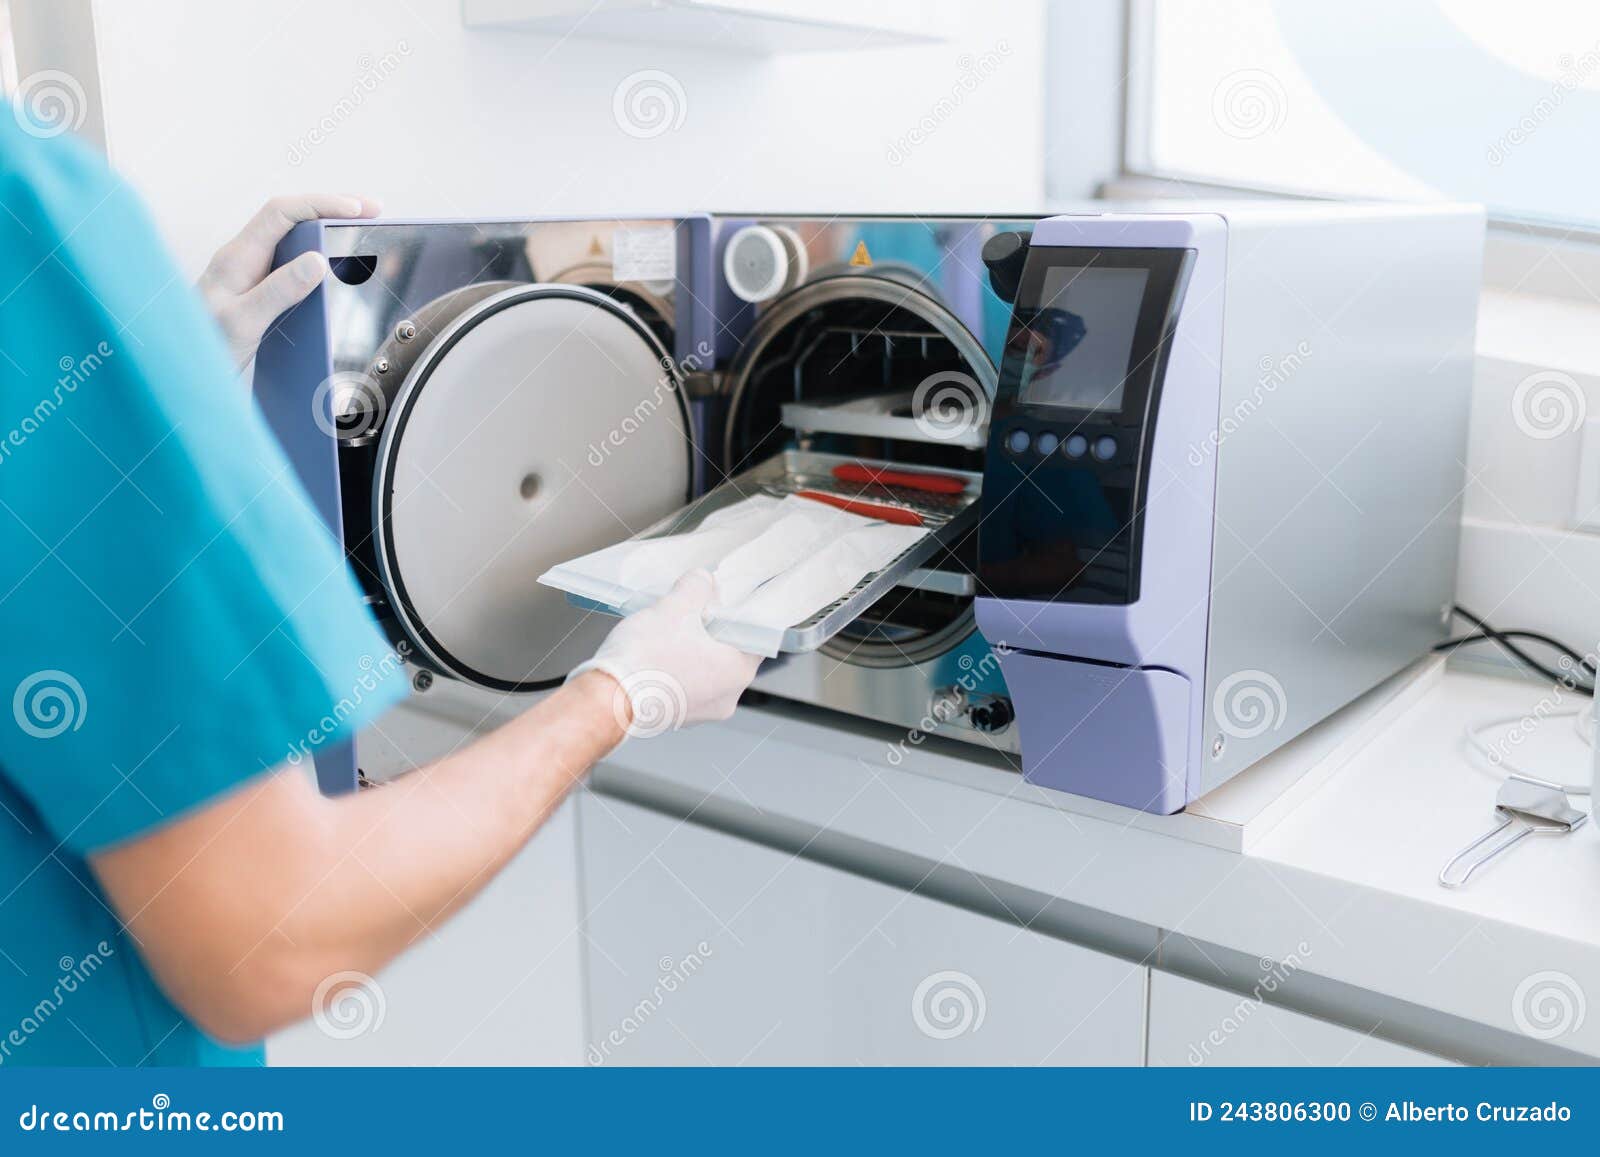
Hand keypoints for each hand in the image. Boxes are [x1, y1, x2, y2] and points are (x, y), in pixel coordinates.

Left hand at [198, 194, 379, 369]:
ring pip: (292, 240)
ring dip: (326, 231)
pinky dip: (317, 257)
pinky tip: (333, 268)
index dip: (322, 204)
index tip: (357, 208)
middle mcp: (243, 259)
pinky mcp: (257, 293)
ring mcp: (249, 275)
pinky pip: (290, 264)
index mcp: (237, 257)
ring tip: (360, 232)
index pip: (282, 213)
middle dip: (331, 209)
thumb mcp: (243, 322)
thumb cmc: (201, 349)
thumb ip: (278, 291)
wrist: (181, 375)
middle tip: (371, 212)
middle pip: (291, 218)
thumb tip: (316, 261)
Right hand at [572, 570, 762, 737]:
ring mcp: (701, 712)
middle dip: (710, 631)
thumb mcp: (675, 607)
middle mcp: (726, 698)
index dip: (738, 615)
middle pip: (729, 653)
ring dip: (691, 650)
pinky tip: (656, 654)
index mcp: (737, 672)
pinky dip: (676, 669)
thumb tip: (703, 581)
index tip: (723, 603)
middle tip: (690, 613)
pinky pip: (685, 686)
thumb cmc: (643, 661)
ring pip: (706, 670)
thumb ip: (696, 587)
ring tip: (667, 633)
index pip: (756, 637)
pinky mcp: (676, 717)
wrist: (606, 701)